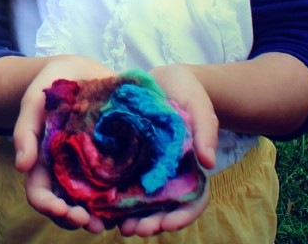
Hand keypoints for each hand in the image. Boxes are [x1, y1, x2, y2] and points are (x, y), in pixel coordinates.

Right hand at [13, 55, 116, 232]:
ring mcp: (89, 170)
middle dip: (76, 219)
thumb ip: (25, 129)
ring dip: (100, 218)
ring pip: (91, 205)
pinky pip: (115, 189)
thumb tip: (21, 166)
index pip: (39, 192)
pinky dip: (120, 203)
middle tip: (93, 223)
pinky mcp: (112, 164)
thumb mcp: (35, 100)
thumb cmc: (53, 84)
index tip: (62, 209)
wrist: (82, 70)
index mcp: (43, 160)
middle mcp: (65, 171)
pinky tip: (131, 206)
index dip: (48, 206)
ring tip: (112, 223)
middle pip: (65, 206)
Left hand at [104, 63, 218, 236]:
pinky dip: (113, 192)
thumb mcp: (199, 105)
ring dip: (130, 215)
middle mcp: (169, 173)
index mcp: (190, 168)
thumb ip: (206, 130)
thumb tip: (209, 162)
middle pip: (163, 207)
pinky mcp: (127, 156)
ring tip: (116, 225)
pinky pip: (120, 178)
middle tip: (134, 230)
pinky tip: (98, 200)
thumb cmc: (187, 92)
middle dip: (151, 222)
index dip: (181, 216)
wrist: (162, 77)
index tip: (166, 225)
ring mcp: (147, 167)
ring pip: (140, 199)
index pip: (192, 200)